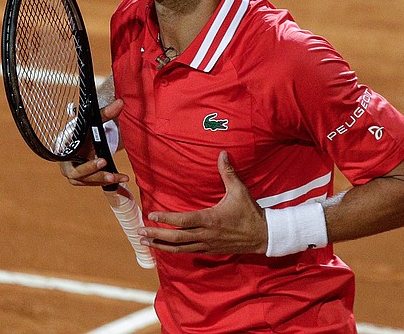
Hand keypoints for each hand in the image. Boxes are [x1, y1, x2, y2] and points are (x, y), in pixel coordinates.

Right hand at [58, 99, 128, 186]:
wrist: (82, 140)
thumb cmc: (83, 131)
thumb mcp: (93, 122)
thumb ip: (105, 113)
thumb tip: (120, 103)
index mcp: (64, 146)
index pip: (68, 155)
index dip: (81, 158)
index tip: (102, 159)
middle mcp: (65, 162)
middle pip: (76, 173)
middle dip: (93, 171)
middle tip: (107, 164)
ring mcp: (73, 172)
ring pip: (84, 181)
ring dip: (101, 180)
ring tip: (118, 177)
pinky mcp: (82, 179)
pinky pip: (92, 183)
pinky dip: (105, 183)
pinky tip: (120, 180)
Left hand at [138, 151, 267, 254]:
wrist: (264, 236)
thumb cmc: (250, 212)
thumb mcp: (239, 191)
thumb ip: (228, 172)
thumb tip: (222, 153)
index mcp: (210, 220)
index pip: (183, 221)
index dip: (166, 219)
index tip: (151, 215)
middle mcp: (206, 235)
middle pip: (176, 238)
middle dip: (157, 235)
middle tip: (140, 231)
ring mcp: (207, 245)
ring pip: (179, 249)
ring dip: (161, 245)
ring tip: (144, 242)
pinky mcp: (209, 250)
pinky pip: (188, 251)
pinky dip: (173, 250)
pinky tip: (163, 247)